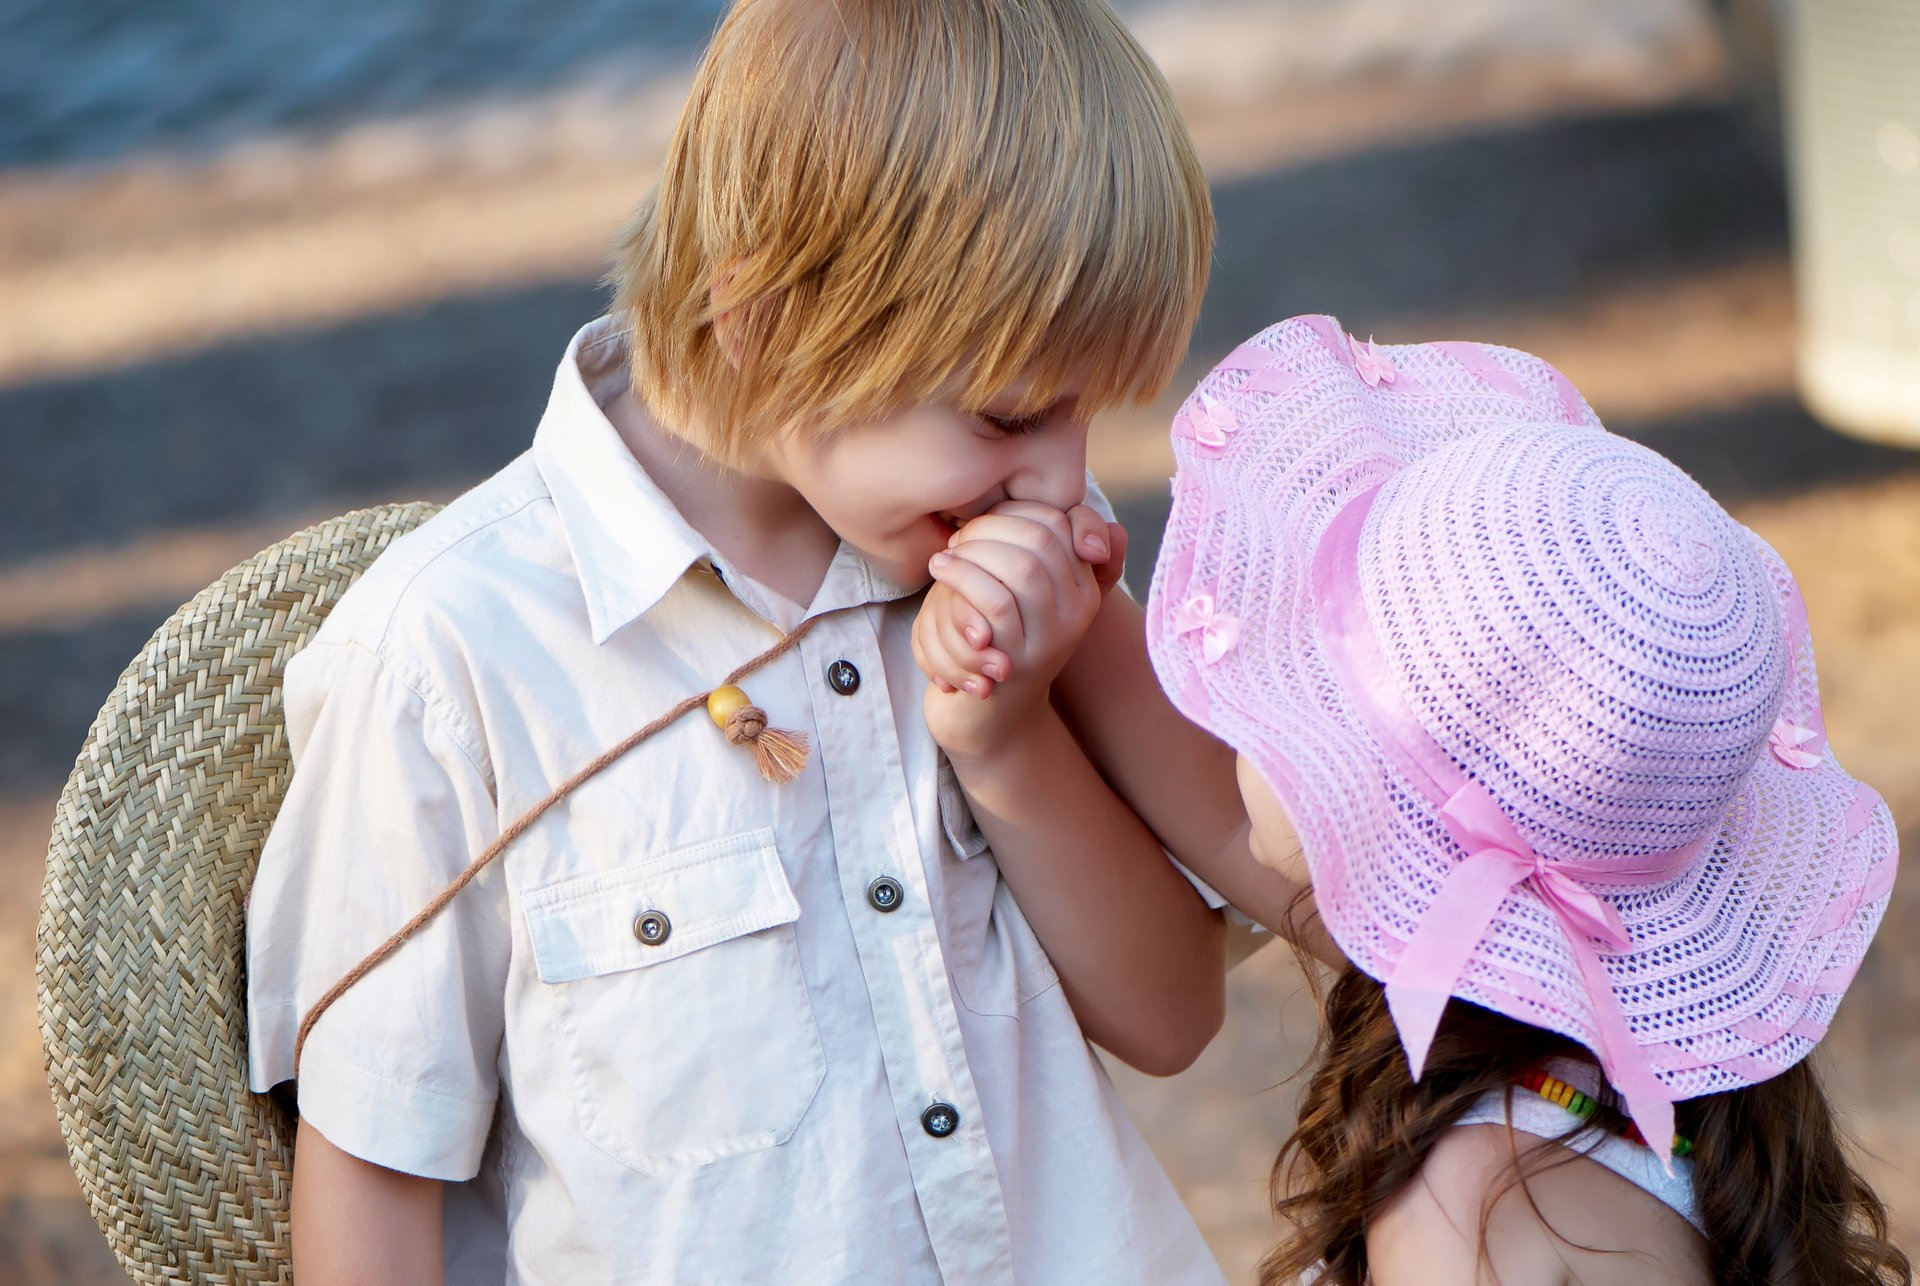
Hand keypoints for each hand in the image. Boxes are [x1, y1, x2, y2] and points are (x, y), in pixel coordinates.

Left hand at [911, 502, 1124, 757]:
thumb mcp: (1023, 589)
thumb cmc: (997, 638)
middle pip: (1041, 539)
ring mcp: (1051, 638)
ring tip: (944, 557)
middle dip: (990, 527)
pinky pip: (995, 604)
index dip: (1013, 511)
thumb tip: (1109, 529)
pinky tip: (938, 571)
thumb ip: (1047, 549)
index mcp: (1085, 586)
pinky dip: (962, 577)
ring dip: (973, 551)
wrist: (986, 715)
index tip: (981, 524)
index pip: (1060, 521)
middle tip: (957, 539)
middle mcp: (1078, 612)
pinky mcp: (1019, 662)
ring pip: (1022, 568)